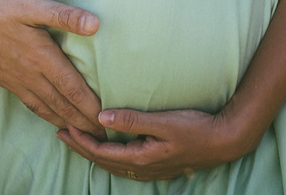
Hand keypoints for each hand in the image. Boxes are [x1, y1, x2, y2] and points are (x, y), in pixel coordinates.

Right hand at [0, 0, 102, 136]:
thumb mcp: (29, 3)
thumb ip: (62, 15)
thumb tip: (95, 24)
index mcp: (42, 56)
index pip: (73, 89)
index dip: (91, 107)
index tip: (107, 120)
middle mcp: (30, 74)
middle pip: (62, 105)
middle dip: (84, 122)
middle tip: (102, 136)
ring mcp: (15, 80)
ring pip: (46, 108)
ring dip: (66, 122)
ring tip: (81, 133)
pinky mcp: (2, 80)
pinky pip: (29, 104)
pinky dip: (44, 114)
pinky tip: (48, 116)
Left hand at [56, 106, 251, 180]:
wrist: (224, 141)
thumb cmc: (195, 128)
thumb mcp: (162, 121)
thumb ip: (132, 119)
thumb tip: (101, 116)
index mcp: (140, 158)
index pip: (101, 152)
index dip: (81, 140)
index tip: (65, 126)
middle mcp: (143, 168)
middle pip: (103, 161)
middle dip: (81, 147)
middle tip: (61, 134)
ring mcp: (151, 169)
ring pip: (113, 165)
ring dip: (94, 153)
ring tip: (79, 141)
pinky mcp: (158, 165)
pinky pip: (125, 165)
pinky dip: (110, 156)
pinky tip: (109, 149)